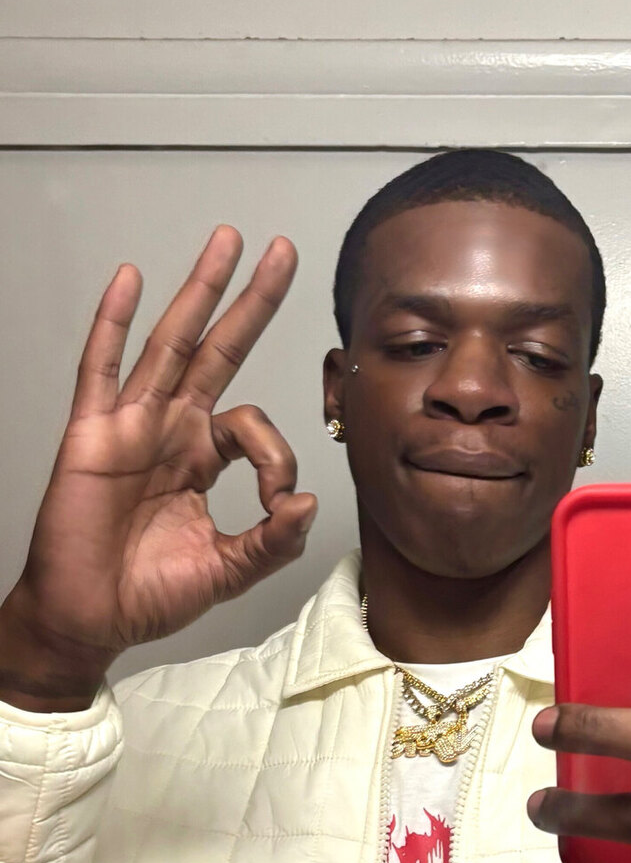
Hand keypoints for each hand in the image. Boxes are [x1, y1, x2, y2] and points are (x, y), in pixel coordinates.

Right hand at [0, 226, 315, 709]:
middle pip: (217, 349)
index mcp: (203, 458)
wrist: (89, 618)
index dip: (278, 456)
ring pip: (170, 343)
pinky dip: (113, 323)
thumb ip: (272, 542)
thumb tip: (309, 504)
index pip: (255, 425)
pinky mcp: (92, 435)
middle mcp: (170, 430)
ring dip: (198, 291)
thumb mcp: (228, 570)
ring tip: (226, 244)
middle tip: (279, 251)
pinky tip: (129, 282)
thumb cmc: (147, 593)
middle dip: (249, 300)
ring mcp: (131, 426)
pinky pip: (101, 369)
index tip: (279, 502)